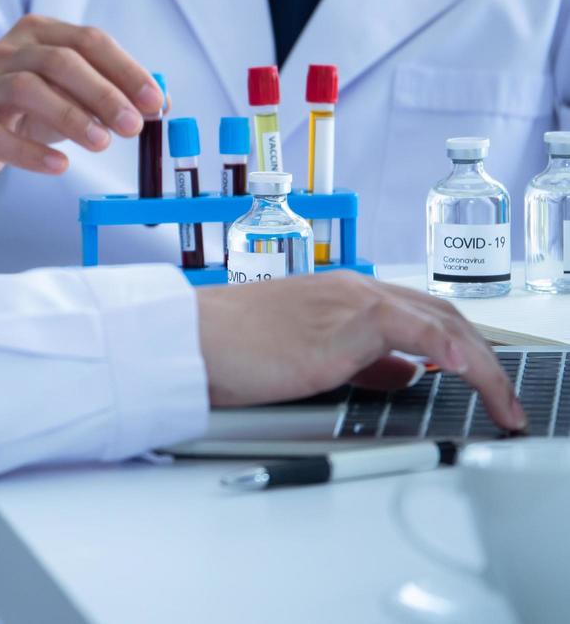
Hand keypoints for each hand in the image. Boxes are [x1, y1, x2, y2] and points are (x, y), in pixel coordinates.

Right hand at [0, 17, 163, 181]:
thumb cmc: (17, 109)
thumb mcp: (63, 94)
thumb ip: (105, 94)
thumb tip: (159, 104)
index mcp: (37, 34)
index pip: (88, 41)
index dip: (126, 71)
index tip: (155, 103)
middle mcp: (8, 52)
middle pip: (60, 60)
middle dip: (103, 92)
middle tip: (133, 126)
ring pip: (27, 88)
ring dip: (71, 116)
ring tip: (101, 143)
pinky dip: (31, 151)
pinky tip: (59, 165)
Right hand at [196, 274, 526, 431]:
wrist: (191, 339)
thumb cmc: (228, 348)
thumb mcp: (304, 355)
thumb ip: (357, 361)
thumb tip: (402, 373)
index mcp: (340, 294)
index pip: (420, 311)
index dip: (459, 343)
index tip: (480, 375)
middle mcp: (352, 289)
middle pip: (443, 312)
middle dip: (484, 356)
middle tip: (503, 397)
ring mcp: (351, 302)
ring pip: (443, 321)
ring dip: (482, 365)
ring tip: (501, 404)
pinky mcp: (346, 323)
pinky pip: (420, 331)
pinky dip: (452, 351)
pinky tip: (467, 374)